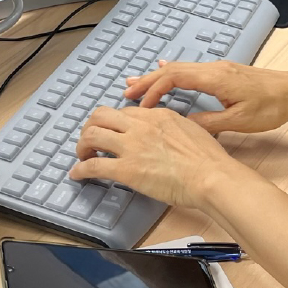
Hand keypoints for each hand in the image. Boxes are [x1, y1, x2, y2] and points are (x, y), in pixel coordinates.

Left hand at [73, 106, 243, 209]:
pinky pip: (93, 165)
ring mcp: (131, 146)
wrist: (210, 175)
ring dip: (82, 146)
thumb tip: (165, 134)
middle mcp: (140, 126)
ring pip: (91, 135)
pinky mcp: (126, 169)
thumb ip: (172, 127)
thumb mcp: (190, 129)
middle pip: (100, 116)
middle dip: (91, 127)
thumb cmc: (208, 159)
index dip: (113, 123)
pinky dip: (80, 169)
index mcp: (157, 115)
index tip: (111, 133)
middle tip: (90, 141)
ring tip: (83, 156)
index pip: (124, 112)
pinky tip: (77, 174)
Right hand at [124, 60, 287, 133]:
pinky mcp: (223, 72)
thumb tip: (184, 125)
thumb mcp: (239, 121)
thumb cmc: (271, 106)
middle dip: (147, 80)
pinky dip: (172, 73)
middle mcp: (214, 69)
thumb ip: (209, 123)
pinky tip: (164, 70)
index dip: (154, 89)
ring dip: (157, 76)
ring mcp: (218, 68)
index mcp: (215, 78)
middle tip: (126, 90)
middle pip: (172, 69)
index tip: (141, 105)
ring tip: (136, 83)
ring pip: (180, 68)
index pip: (175, 77)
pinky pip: (191, 69)